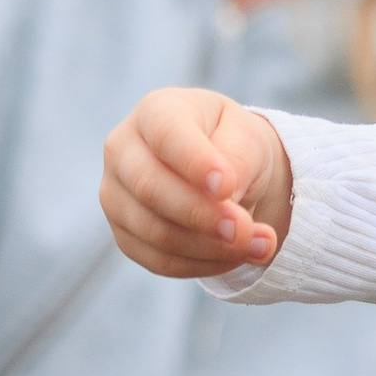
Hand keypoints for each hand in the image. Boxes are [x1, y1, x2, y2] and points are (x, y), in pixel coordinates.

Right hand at [101, 88, 292, 276]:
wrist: (222, 171)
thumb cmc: (232, 143)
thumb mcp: (247, 137)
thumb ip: (237, 158)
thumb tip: (225, 195)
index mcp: (155, 110)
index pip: (166, 134)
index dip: (195, 162)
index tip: (227, 186)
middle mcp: (123, 150)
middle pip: (150, 188)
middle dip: (201, 214)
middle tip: (245, 230)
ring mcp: (116, 195)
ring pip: (155, 232)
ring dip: (209, 247)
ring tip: (259, 246)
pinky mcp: (125, 234)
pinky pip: (159, 260)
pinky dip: (201, 264)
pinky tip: (236, 256)